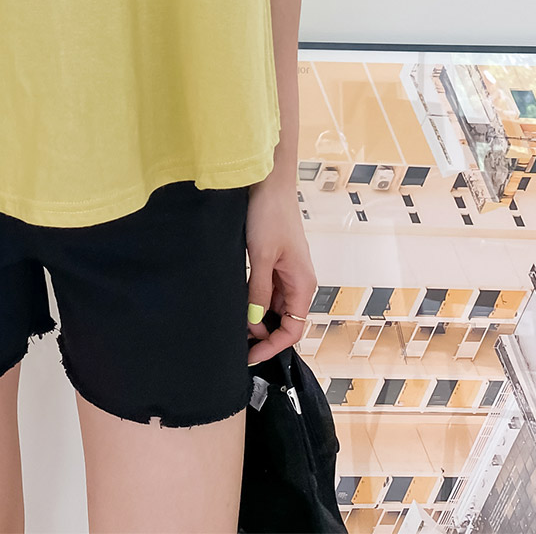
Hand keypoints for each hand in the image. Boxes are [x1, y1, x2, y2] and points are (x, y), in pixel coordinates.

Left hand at [245, 176, 316, 364]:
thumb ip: (258, 291)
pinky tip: (237, 301)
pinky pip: (268, 289)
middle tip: (235, 341)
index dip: (272, 346)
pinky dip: (255, 299)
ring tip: (232, 323)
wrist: (269, 180)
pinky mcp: (275, 259)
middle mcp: (299, 280)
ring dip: (257, 317)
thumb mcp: (260, 256)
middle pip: (284, 320)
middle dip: (262, 334)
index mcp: (303, 283)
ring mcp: (288, 270)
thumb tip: (254, 323)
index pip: (294, 330)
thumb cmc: (269, 213)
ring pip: (274, 306)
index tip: (249, 356)